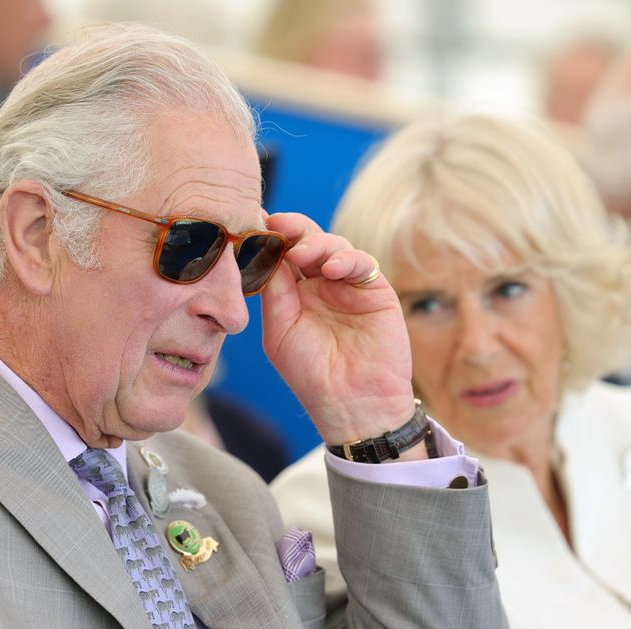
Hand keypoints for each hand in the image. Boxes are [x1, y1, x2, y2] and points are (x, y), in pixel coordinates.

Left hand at [261, 213, 415, 445]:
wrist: (352, 403)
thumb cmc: (310, 374)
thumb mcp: (280, 331)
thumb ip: (274, 292)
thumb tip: (264, 251)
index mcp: (294, 293)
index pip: (281, 255)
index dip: (270, 237)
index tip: (255, 224)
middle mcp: (320, 284)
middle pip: (306, 241)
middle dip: (292, 228)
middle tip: (278, 224)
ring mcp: (348, 285)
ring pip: (333, 246)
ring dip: (316, 243)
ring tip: (301, 253)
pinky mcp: (375, 290)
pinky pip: (361, 263)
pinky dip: (346, 259)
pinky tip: (331, 269)